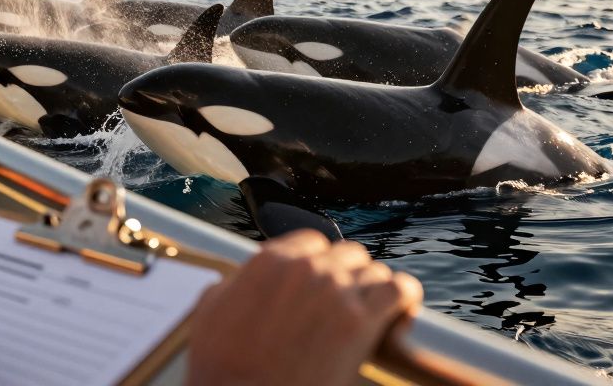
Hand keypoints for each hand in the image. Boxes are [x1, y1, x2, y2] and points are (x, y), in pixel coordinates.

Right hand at [187, 230, 421, 385]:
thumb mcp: (210, 316)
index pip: (311, 241)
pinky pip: (398, 291)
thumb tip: (236, 282)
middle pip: (346, 254)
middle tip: (345, 303)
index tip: (322, 282)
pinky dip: (402, 299)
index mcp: (270, 261)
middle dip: (347, 276)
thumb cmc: (222, 370)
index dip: (318, 264)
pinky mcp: (361, 323)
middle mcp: (306, 267)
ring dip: (374, 290)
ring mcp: (336, 292)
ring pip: (374, 271)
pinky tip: (400, 311)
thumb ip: (231, 288)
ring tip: (374, 310)